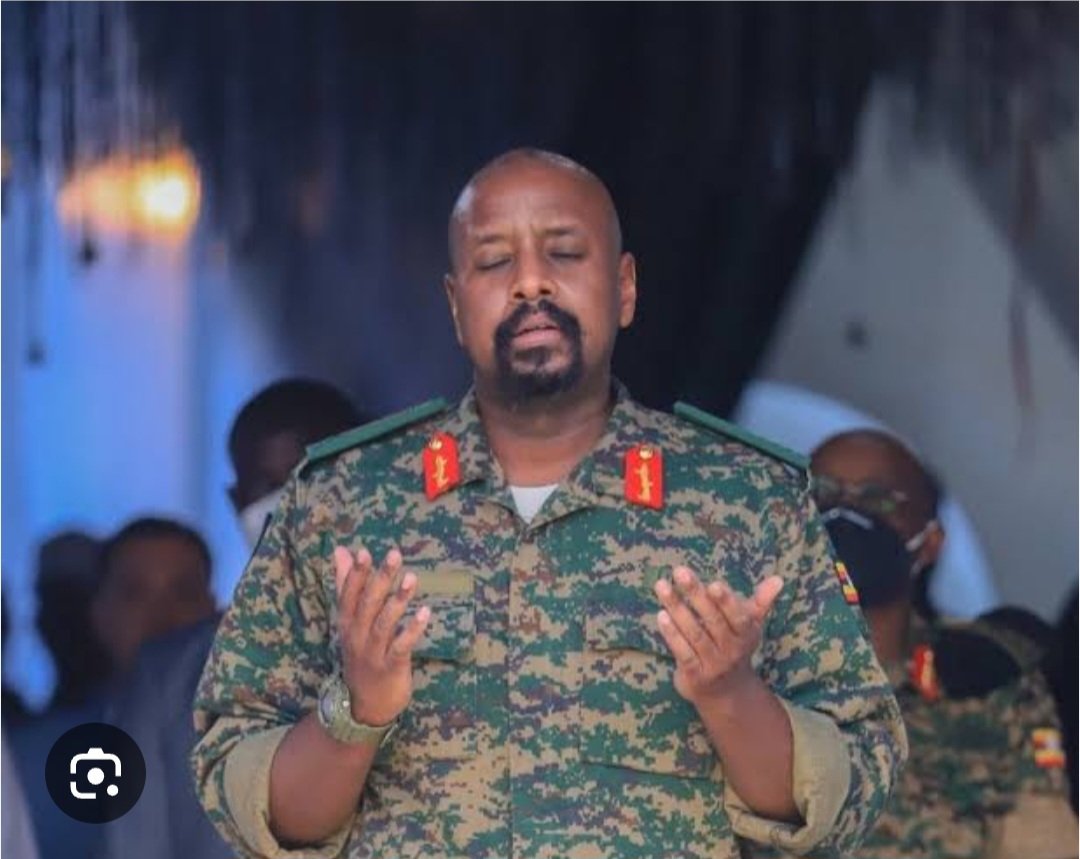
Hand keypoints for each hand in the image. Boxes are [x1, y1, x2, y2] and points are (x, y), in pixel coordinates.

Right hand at [333, 546, 429, 725]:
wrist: (364, 705)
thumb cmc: (361, 654)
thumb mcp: (350, 621)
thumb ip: (346, 585)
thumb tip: (340, 550)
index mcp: (347, 623)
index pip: (348, 595)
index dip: (356, 574)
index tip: (364, 552)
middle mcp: (357, 636)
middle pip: (368, 605)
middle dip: (380, 579)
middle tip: (394, 555)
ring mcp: (373, 653)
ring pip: (384, 624)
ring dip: (398, 601)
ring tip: (412, 578)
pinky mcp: (391, 667)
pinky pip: (401, 647)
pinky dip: (412, 630)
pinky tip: (425, 613)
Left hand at [653, 567, 782, 705]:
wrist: (726, 693)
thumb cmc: (735, 646)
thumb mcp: (750, 625)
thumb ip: (761, 601)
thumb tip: (778, 579)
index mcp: (746, 634)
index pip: (738, 617)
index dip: (726, 601)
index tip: (713, 584)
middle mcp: (731, 650)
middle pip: (713, 620)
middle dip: (695, 594)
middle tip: (679, 571)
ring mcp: (713, 664)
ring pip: (694, 634)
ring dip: (677, 609)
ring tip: (662, 587)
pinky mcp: (695, 675)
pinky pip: (683, 653)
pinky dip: (672, 635)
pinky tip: (661, 616)